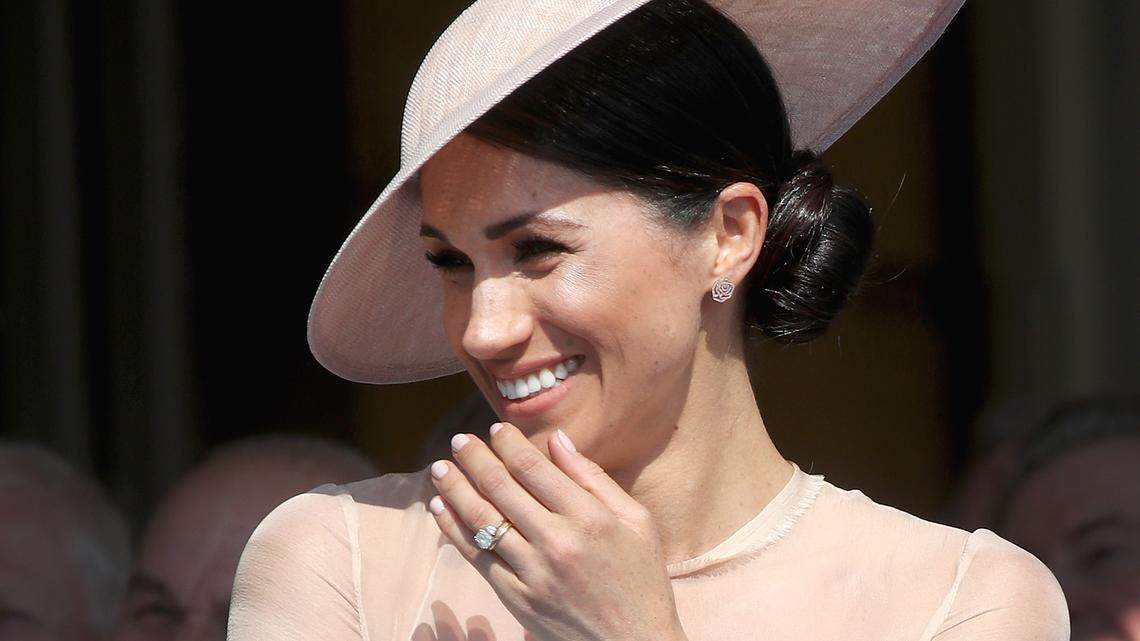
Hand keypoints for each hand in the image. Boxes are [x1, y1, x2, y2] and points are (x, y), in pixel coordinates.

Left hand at [427, 422, 687, 640]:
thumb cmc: (641, 578)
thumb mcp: (637, 520)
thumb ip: (593, 478)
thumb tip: (558, 439)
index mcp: (589, 518)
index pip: (534, 469)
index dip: (509, 445)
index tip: (494, 429)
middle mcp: (557, 542)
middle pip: (501, 489)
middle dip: (474, 459)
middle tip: (458, 441)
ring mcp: (533, 573)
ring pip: (482, 520)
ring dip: (455, 490)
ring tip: (440, 469)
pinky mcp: (517, 598)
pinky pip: (477, 557)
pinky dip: (454, 530)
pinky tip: (441, 509)